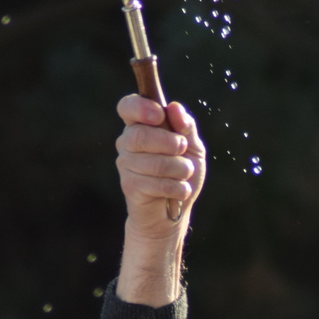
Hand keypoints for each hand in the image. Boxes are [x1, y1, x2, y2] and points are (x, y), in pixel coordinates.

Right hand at [114, 95, 205, 305]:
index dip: (140, 107)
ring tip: (186, 174)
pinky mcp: (129, 185)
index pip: (128, 106)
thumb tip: (175, 108)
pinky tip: (180, 190)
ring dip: (179, 169)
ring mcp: (125, 164)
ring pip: (152, 161)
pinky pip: (155, 183)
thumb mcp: (192, 147)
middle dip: (170, 143)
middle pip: (140, 135)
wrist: (173, 212)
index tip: (159, 114)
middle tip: (183, 150)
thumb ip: (186, 127)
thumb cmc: (182, 174)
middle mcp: (128, 142)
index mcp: (141, 125)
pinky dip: (176, 187)